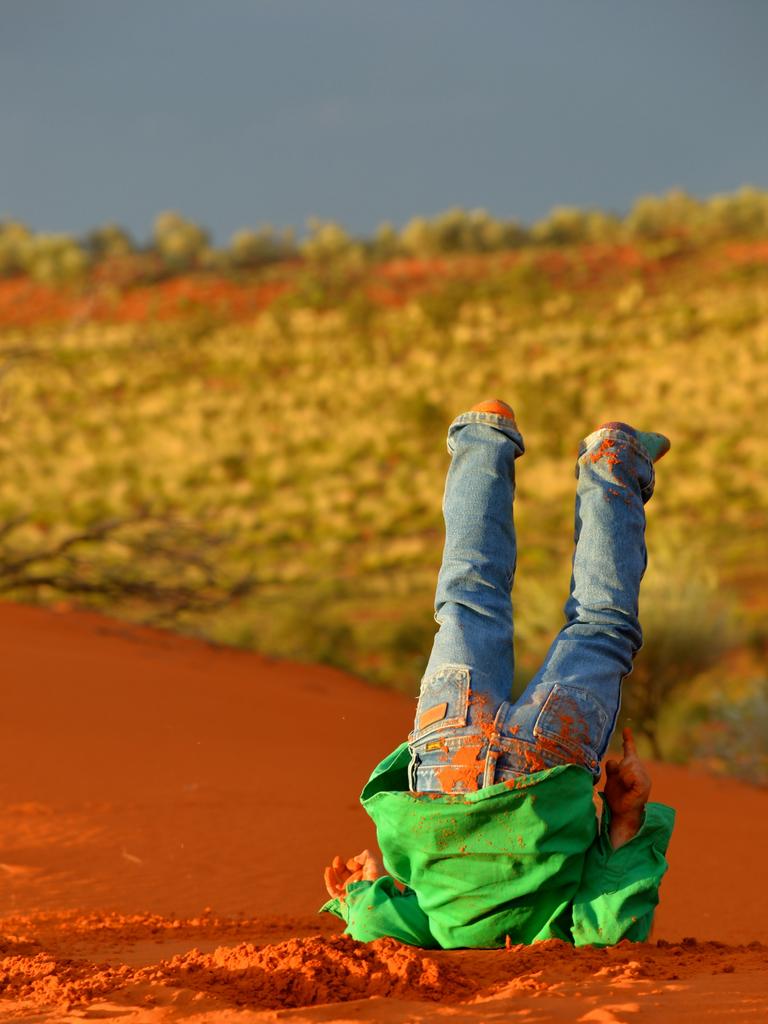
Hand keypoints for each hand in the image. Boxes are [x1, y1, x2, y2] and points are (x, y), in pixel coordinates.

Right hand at [323, 848, 384, 898]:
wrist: (374, 898)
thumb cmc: (377, 880)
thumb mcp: (374, 863)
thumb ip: (366, 855)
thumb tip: (356, 859)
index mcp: (366, 878)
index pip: (356, 869)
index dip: (353, 863)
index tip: (357, 863)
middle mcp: (358, 886)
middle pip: (346, 875)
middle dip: (341, 866)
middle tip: (337, 859)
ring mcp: (350, 893)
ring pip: (339, 883)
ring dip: (334, 873)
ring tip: (330, 865)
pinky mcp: (343, 899)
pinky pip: (333, 891)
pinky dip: (329, 880)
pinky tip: (328, 870)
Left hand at [603, 727, 650, 848]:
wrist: (621, 814)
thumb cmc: (617, 799)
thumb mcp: (611, 781)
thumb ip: (612, 770)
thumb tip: (612, 761)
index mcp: (633, 769)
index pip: (630, 751)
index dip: (628, 740)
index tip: (626, 729)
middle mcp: (641, 772)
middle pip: (627, 759)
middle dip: (620, 770)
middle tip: (621, 783)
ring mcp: (644, 778)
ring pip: (628, 765)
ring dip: (622, 776)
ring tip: (625, 787)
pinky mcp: (644, 785)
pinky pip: (631, 774)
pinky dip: (626, 780)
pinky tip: (628, 788)